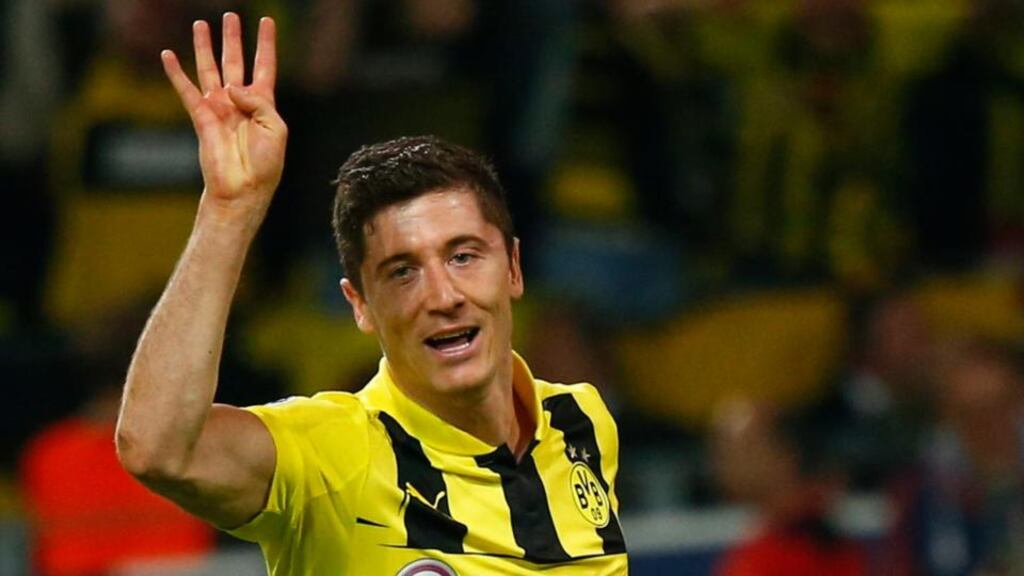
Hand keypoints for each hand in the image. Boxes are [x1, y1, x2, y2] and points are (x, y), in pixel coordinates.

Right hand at [162, 13, 286, 218]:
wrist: (243, 188)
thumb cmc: (265, 163)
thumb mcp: (275, 128)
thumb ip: (258, 101)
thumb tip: (232, 86)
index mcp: (263, 103)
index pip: (264, 65)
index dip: (266, 43)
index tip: (267, 21)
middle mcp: (240, 101)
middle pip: (235, 61)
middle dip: (233, 38)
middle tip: (230, 16)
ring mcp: (219, 107)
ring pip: (210, 69)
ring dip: (205, 47)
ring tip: (201, 24)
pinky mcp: (201, 117)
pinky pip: (186, 90)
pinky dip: (176, 73)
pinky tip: (168, 55)